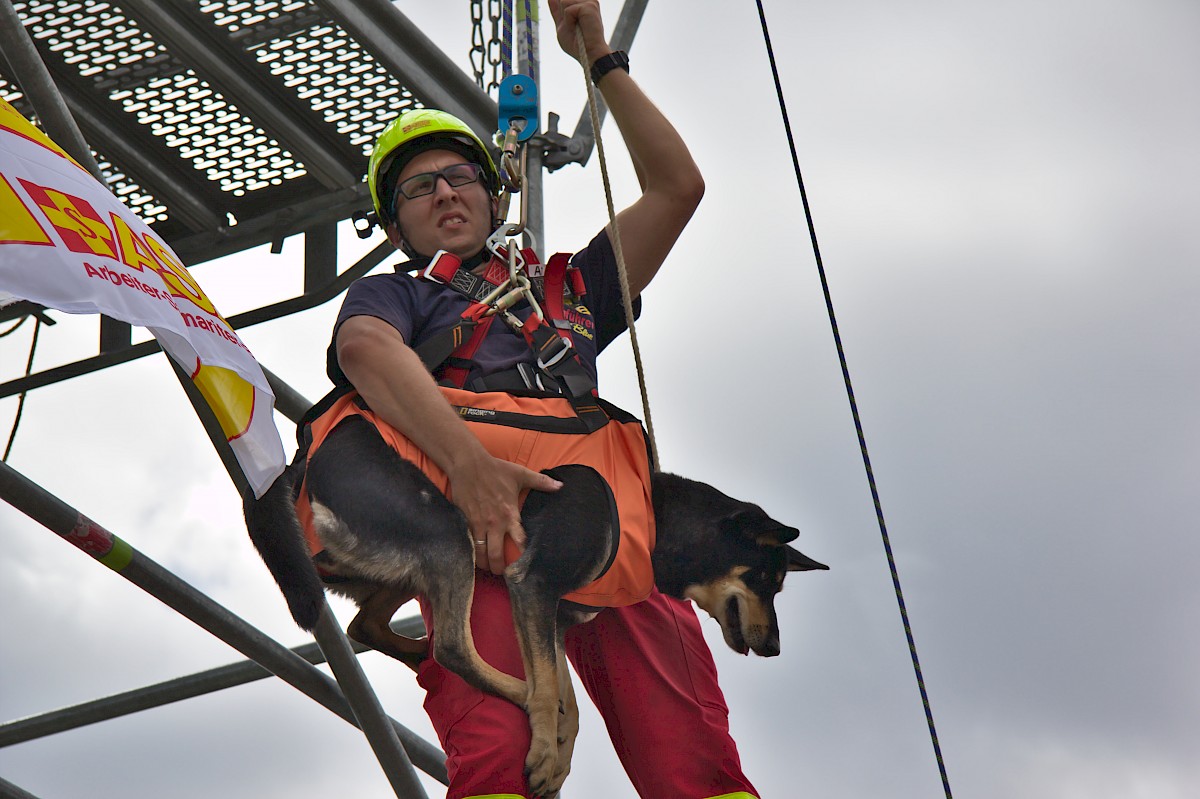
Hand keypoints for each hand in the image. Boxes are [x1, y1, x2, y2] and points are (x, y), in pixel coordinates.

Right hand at [448, 453, 561, 574]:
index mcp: (510, 513)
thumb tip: (561, 486)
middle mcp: (494, 522)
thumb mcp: (521, 474)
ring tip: (487, 568)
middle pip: (496, 555)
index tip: (527, 567)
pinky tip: (472, 559)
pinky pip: (466, 543)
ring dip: (483, 564)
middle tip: (502, 574)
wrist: (468, 464)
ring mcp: (477, 524)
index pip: (520, 541)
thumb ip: (541, 482)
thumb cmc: (496, 469)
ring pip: (480, 553)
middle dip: (499, 568)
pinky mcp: (464, 521)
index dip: (523, 555)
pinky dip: (470, 553)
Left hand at [547, 0, 610, 65]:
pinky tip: (579, 28)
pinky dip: (569, 21)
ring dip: (566, 19)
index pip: (564, 0)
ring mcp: (589, 2)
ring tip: (577, 28)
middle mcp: (587, 1)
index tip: (561, 12)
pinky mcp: (589, 6)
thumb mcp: (562, 26)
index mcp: (582, 5)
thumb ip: (557, 11)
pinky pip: (567, 9)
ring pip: (563, 1)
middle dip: (563, 14)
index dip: (559, 5)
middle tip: (574, 28)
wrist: (588, 53)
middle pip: (562, 0)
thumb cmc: (577, 44)